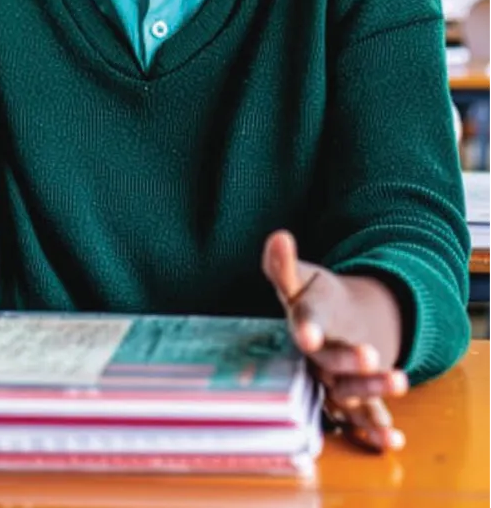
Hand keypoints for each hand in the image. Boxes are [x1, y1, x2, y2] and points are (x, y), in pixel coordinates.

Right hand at [261, 230, 407, 451]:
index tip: (308, 335)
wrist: (334, 326)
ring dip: (371, 390)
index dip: (305, 329)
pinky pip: (362, 419)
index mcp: (302, 326)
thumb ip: (287, 266)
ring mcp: (334, 381)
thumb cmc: (315, 303)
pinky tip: (394, 439)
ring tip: (399, 380)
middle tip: (368, 354)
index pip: (302, 324)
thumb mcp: (303, 281)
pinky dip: (376, 431)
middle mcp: (314, 359)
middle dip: (347, 361)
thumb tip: (278, 238)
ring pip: (347, 392)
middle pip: (327, 364)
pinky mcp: (354, 400)